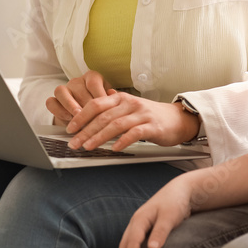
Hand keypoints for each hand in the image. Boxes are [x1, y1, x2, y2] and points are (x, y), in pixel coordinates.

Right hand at [46, 70, 112, 124]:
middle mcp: (77, 81)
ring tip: (78, 116)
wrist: (85, 118)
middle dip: (86, 104)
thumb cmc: (100, 107)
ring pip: (61, 91)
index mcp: (92, 77)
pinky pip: (51, 102)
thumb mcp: (109, 101)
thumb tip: (114, 94)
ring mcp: (64, 89)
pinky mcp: (54, 100)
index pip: (93, 82)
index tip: (104, 108)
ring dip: (70, 105)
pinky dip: (58, 111)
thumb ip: (112, 99)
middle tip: (92, 116)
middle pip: (78, 89)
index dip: (99, 95)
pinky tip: (68, 119)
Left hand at [66, 93, 198, 150]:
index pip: (96, 104)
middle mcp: (130, 104)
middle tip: (74, 143)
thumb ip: (111, 106)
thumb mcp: (128, 107)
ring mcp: (141, 114)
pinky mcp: (152, 126)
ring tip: (88, 147)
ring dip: (99, 137)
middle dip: (85, 130)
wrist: (177, 119)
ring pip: (116, 125)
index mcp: (121, 98)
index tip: (70, 128)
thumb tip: (91, 107)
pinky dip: (123, 141)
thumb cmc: (150, 115)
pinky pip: (135, 133)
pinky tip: (115, 149)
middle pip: (103, 116)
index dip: (81, 116)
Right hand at [117, 176, 194, 247]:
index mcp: (140, 219)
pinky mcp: (144, 227)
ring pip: (126, 243)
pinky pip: (132, 242)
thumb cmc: (175, 203)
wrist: (180, 191)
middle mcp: (136, 222)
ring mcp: (138, 224)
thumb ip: (161, 232)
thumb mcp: (170, 217)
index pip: (132, 240)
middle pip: (124, 243)